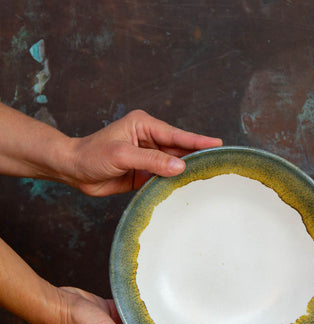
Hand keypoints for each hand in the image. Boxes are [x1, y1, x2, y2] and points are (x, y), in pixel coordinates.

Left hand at [66, 109, 221, 195]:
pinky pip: (164, 177)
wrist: (73, 171)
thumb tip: (180, 166)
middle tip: (219, 162)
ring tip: (208, 176)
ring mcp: (147, 157)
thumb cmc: (91, 155)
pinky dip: (174, 182)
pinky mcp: (144, 173)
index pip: (176, 135)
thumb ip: (152, 161)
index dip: (197, 140)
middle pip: (178, 149)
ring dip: (186, 170)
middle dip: (196, 155)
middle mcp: (148, 139)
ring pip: (173, 164)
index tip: (218, 143)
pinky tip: (187, 187)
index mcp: (144, 125)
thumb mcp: (122, 155)